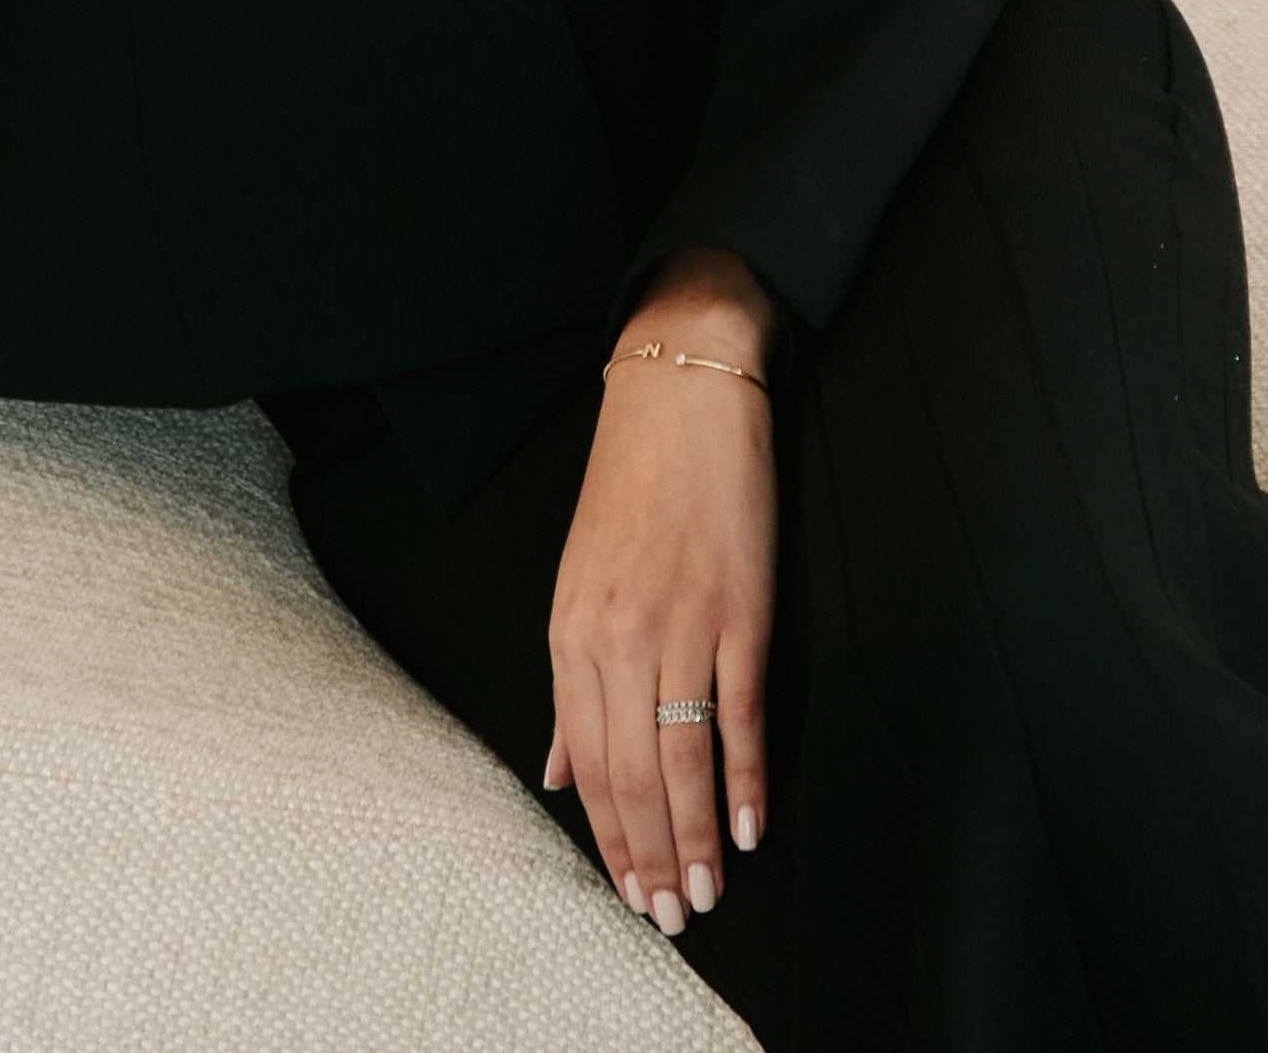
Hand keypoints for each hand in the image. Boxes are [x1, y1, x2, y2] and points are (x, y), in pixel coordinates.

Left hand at [545, 249, 777, 935]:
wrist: (681, 390)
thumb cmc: (630, 482)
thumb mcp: (579, 580)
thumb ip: (571, 683)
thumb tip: (560, 773)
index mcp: (570, 629)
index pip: (587, 759)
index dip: (610, 835)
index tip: (630, 890)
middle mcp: (617, 633)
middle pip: (631, 770)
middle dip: (651, 854)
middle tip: (674, 916)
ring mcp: (682, 621)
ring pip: (681, 755)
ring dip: (694, 836)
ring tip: (708, 892)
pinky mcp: (741, 607)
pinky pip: (739, 710)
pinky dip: (745, 775)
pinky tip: (747, 824)